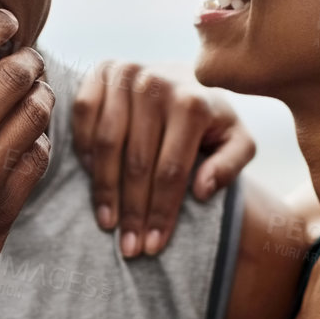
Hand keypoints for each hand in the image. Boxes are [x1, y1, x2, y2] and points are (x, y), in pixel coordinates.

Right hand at [0, 11, 52, 318]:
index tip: (6, 19)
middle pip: (14, 77)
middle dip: (27, 57)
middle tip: (27, 55)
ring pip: (35, 114)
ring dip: (41, 93)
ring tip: (34, 89)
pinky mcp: (4, 209)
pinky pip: (38, 157)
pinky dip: (39, 138)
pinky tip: (28, 135)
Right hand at [72, 60, 254, 257]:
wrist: (185, 77)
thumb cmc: (210, 118)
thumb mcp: (236, 139)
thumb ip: (231, 164)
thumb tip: (202, 190)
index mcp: (193, 102)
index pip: (171, 171)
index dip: (161, 213)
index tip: (154, 246)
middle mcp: (156, 84)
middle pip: (137, 163)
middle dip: (133, 211)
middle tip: (129, 247)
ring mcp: (125, 74)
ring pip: (107, 144)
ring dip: (104, 189)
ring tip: (108, 223)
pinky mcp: (101, 71)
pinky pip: (84, 116)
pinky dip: (84, 149)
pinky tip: (91, 178)